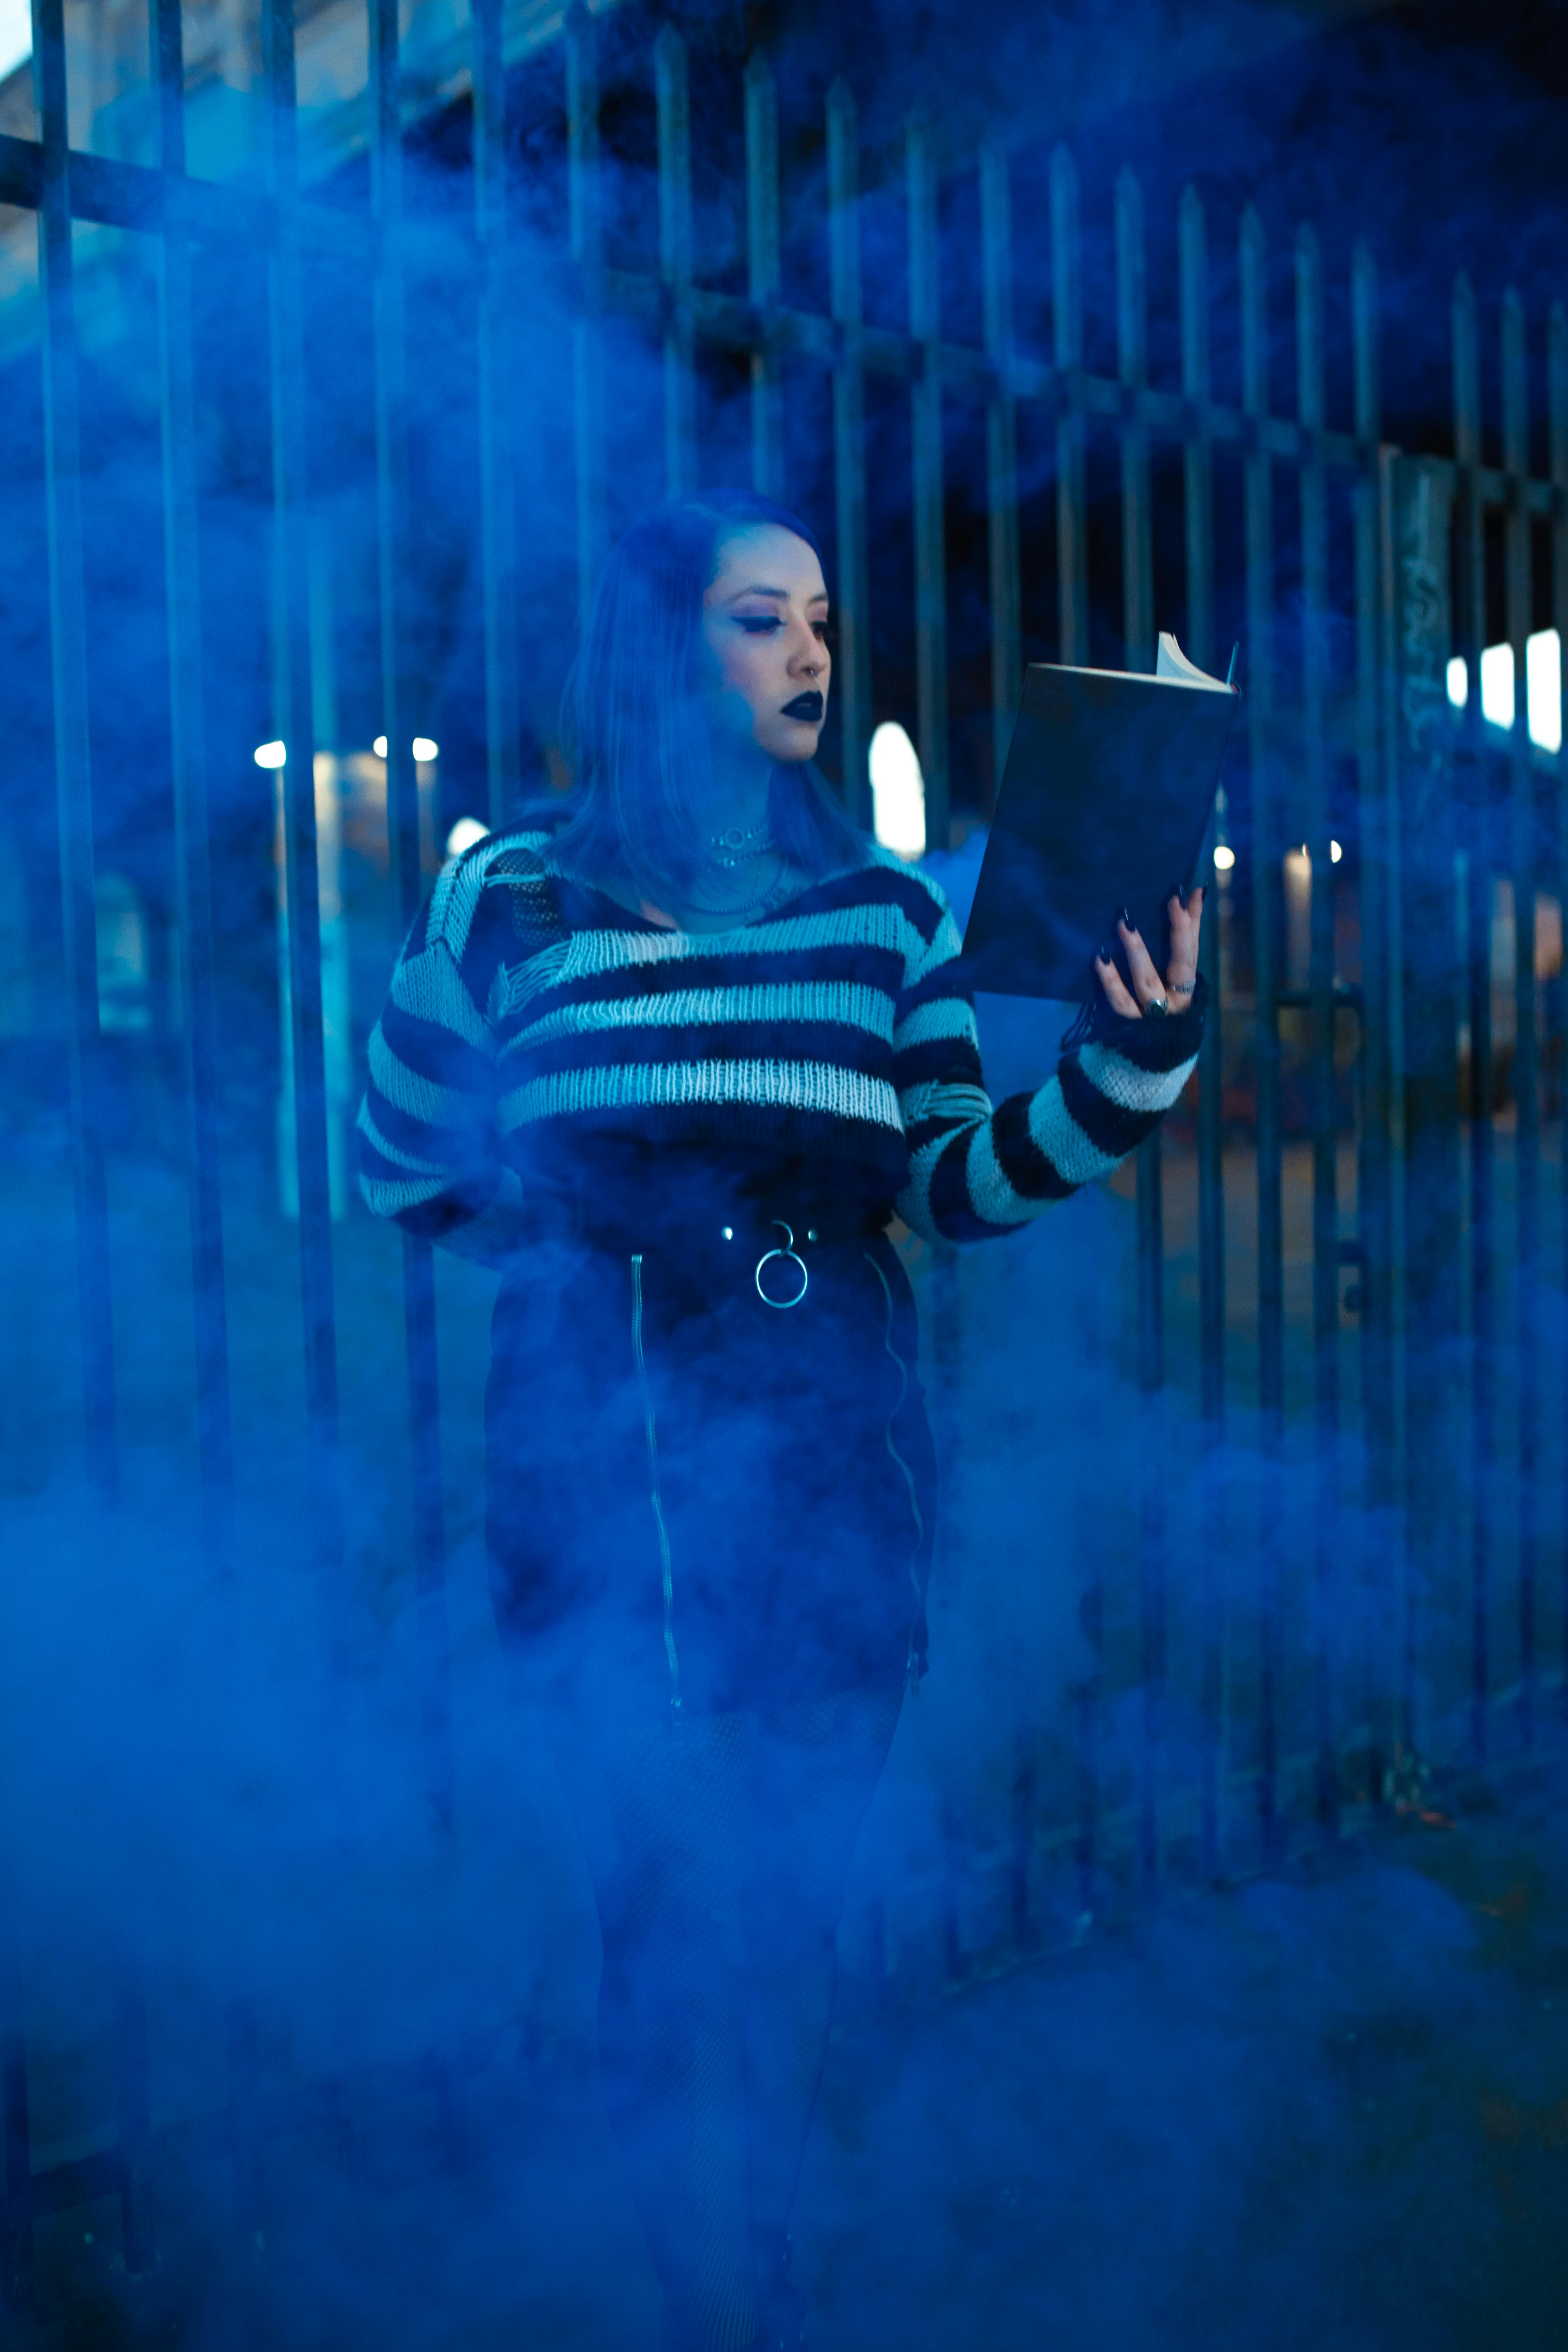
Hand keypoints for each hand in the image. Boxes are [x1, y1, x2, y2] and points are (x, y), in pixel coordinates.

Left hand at [1093, 890, 1203, 1018]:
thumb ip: (1185, 936)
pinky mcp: (1129, 1026)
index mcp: (1188, 986)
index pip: (1191, 950)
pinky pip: (1120, 1002)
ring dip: (1137, 952)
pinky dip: (1110, 981)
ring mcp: (1153, 1015)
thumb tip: (1195, 893)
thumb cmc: (1164, 1009)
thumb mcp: (1176, 975)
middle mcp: (1175, 1000)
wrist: (1149, 1064)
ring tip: (1123, 923)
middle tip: (1171, 901)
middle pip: (1180, 965)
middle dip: (1178, 932)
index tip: (1182, 894)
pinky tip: (1100, 958)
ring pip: (1147, 982)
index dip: (1189, 924)